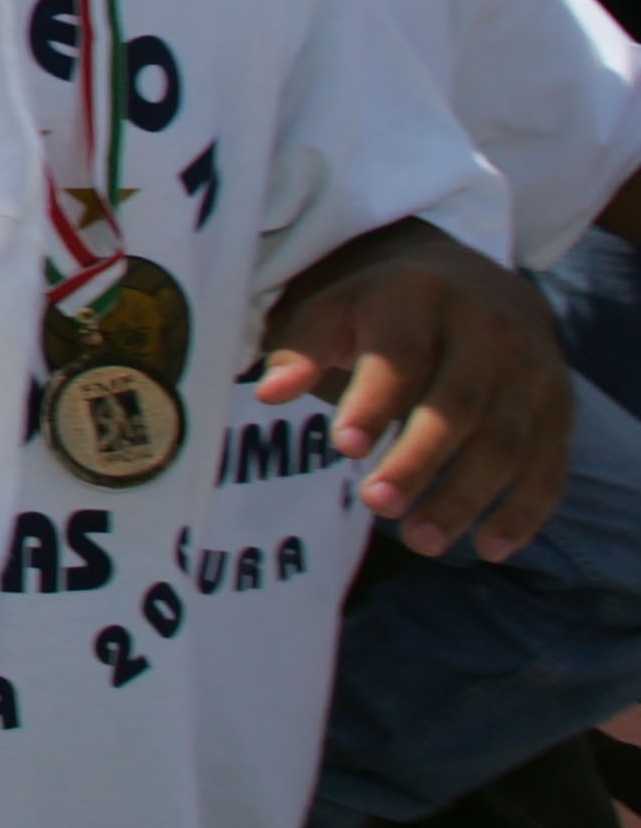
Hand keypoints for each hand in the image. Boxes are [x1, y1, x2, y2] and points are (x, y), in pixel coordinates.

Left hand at [258, 219, 572, 558]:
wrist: (478, 280)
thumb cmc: (385, 308)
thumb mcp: (335, 309)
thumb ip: (301, 349)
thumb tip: (268, 393)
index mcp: (420, 299)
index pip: (400, 356)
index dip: (374, 401)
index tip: (344, 447)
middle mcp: (486, 332)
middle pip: (458, 406)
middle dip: (419, 461)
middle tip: (377, 506)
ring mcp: (531, 370)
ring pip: (506, 443)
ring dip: (466, 498)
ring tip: (421, 540)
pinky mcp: (558, 407)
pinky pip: (549, 464)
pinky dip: (524, 511)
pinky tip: (491, 547)